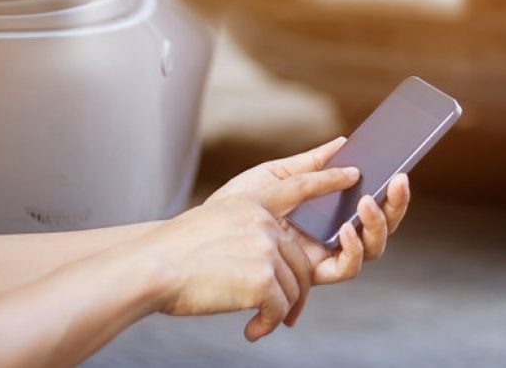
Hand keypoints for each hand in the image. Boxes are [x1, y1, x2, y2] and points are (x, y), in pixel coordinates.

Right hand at [138, 165, 359, 340]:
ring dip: (277, 310)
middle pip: (300, 261)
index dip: (329, 180)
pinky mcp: (263, 279)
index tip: (353, 174)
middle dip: (292, 290)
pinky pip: (281, 309)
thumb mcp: (216, 219)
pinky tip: (251, 331)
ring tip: (257, 321)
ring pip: (294, 288)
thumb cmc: (176, 253)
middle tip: (280, 311)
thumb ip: (249, 223)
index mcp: (251, 202)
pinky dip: (267, 324)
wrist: (152, 268)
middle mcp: (263, 221)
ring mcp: (265, 249)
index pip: (300, 186)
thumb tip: (276, 248)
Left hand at [209, 138, 411, 322]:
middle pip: (379, 227)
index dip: (392, 192)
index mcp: (328, 209)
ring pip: (371, 249)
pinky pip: (345, 268)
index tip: (401, 170)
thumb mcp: (275, 176)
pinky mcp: (312, 274)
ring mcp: (324, 255)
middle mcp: (332, 235)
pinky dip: (353, 249)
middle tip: (399, 180)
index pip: (369, 202)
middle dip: (396, 206)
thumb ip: (312, 165)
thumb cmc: (234, 206)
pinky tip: (345, 229)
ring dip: (378, 226)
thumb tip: (345, 142)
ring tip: (368, 202)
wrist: (201, 235)